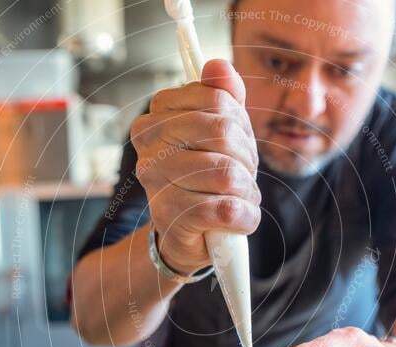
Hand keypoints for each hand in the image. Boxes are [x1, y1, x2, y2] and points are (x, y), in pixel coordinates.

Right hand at [130, 59, 260, 275]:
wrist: (187, 234)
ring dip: (247, 191)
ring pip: (227, 173)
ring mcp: (155, 180)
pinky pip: (225, 209)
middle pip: (223, 131)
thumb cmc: (205, 178)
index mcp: (157, 115)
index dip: (240, 125)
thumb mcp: (219, 134)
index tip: (236, 144)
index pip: (218, 101)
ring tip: (238, 199)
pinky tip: (238, 220)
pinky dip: (245, 217)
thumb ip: (223, 96)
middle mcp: (148, 143)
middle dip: (246, 158)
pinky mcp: (169, 215)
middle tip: (241, 175)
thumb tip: (218, 65)